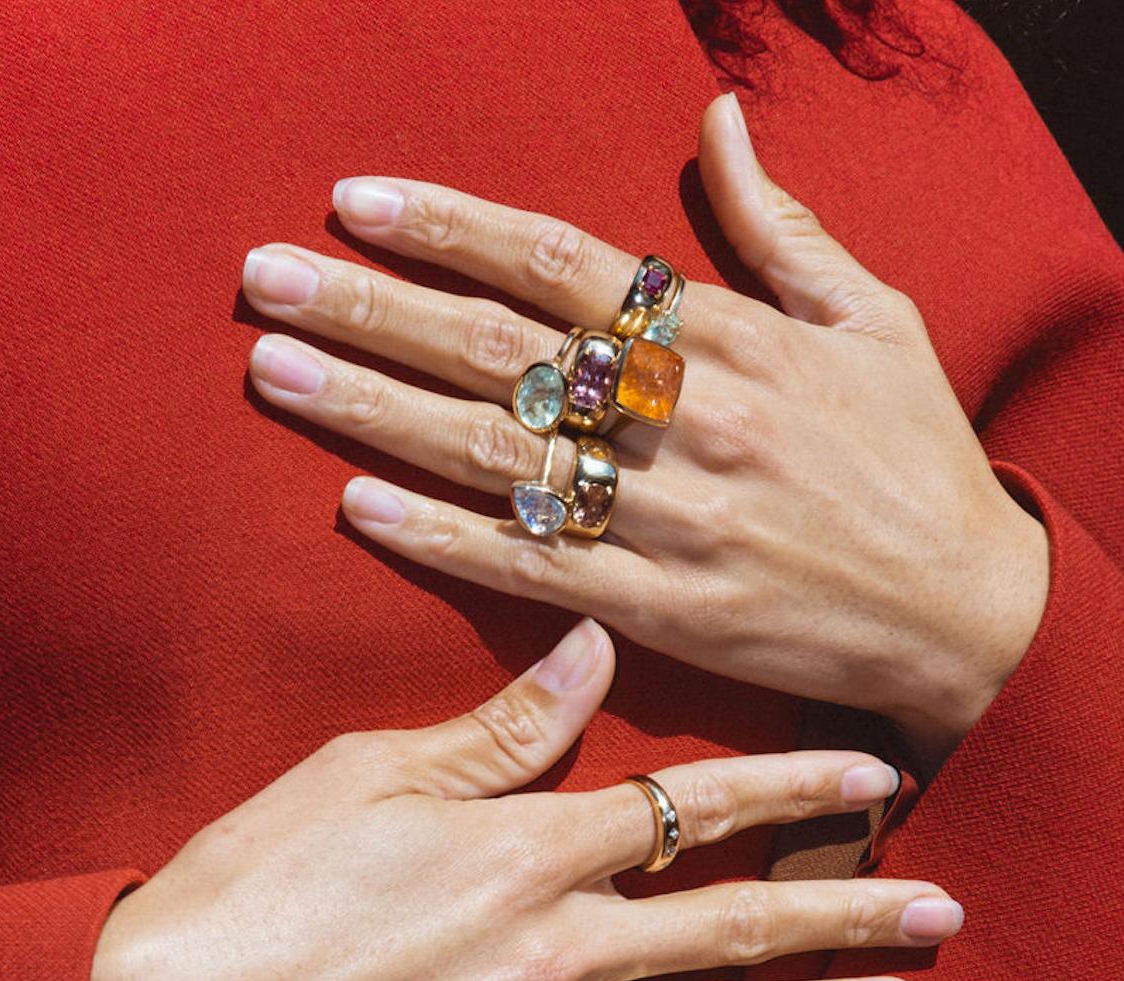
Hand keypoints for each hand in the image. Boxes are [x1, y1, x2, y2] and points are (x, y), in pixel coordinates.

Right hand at [84, 620, 960, 980]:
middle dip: (848, 908)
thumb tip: (592, 647)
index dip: (793, 785)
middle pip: (735, 920)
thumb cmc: (267, 878)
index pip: (696, 806)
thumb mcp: (374, 770)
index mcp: (526, 848)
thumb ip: (502, 724)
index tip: (875, 772)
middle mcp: (557, 946)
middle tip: (942, 908)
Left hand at [239, 94, 1047, 764]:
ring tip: (276, 373)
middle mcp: (687, 418)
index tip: (355, 203)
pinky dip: (440, 536)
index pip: (561, 262)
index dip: (451, 228)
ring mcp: (668, 518)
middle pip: (500, 349)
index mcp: (730, 337)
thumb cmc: (919, 460)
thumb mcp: (876, 317)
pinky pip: (530, 567)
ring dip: (373, 410)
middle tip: (265, 280)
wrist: (966, 613)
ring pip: (494, 454)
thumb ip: (782, 223)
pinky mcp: (661, 607)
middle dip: (372, 309)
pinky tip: (357, 504)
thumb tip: (720, 118)